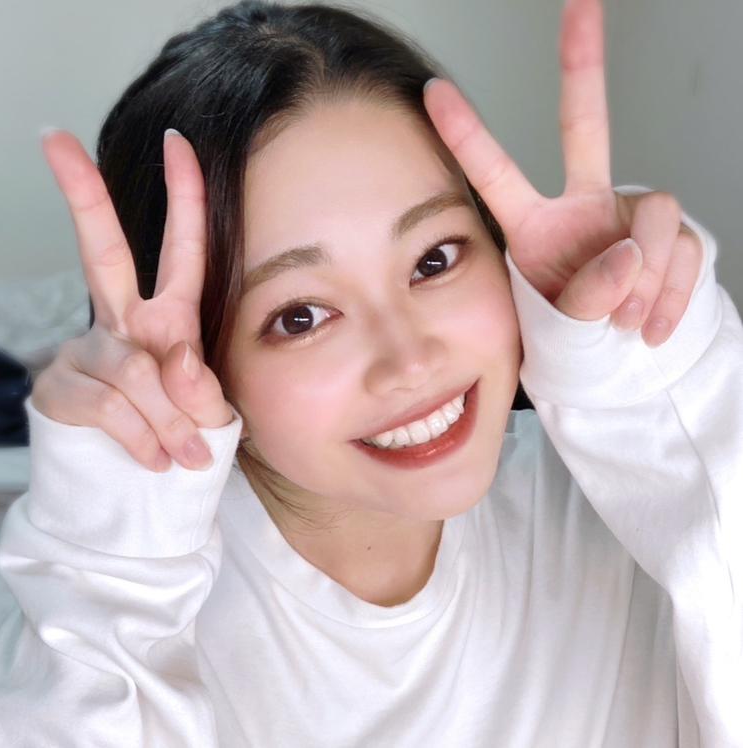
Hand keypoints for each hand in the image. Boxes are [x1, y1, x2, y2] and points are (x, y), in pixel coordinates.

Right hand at [31, 129, 232, 471]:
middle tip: (54, 138)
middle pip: (103, 252)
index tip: (179, 142)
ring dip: (169, 419)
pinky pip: (112, 407)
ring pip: (134, 369)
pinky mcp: (59, 388)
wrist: (142, 484)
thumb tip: (174, 362)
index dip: (184, 198)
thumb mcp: (207, 408)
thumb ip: (199, 386)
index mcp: (168, 317)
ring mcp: (86, 351)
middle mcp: (121, 321)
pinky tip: (155, 459)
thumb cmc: (182, 432)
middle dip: (84, 195)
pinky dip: (144, 438)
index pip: (180, 249)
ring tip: (186, 453)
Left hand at [423, 0, 702, 347]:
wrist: (620, 362)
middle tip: (581, 2)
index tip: (432, 91)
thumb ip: (583, 300)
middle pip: (586, 125)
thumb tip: (629, 256)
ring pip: (657, 214)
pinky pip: (688, 249)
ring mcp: (630, 216)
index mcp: (535, 227)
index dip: (468, 135)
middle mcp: (583, 206)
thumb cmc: (574, 342)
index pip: (498, 175)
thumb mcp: (560, 332)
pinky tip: (652, 327)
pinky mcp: (674, 234)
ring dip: (647, 277)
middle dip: (583, 64)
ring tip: (626, 323)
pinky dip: (673, 295)